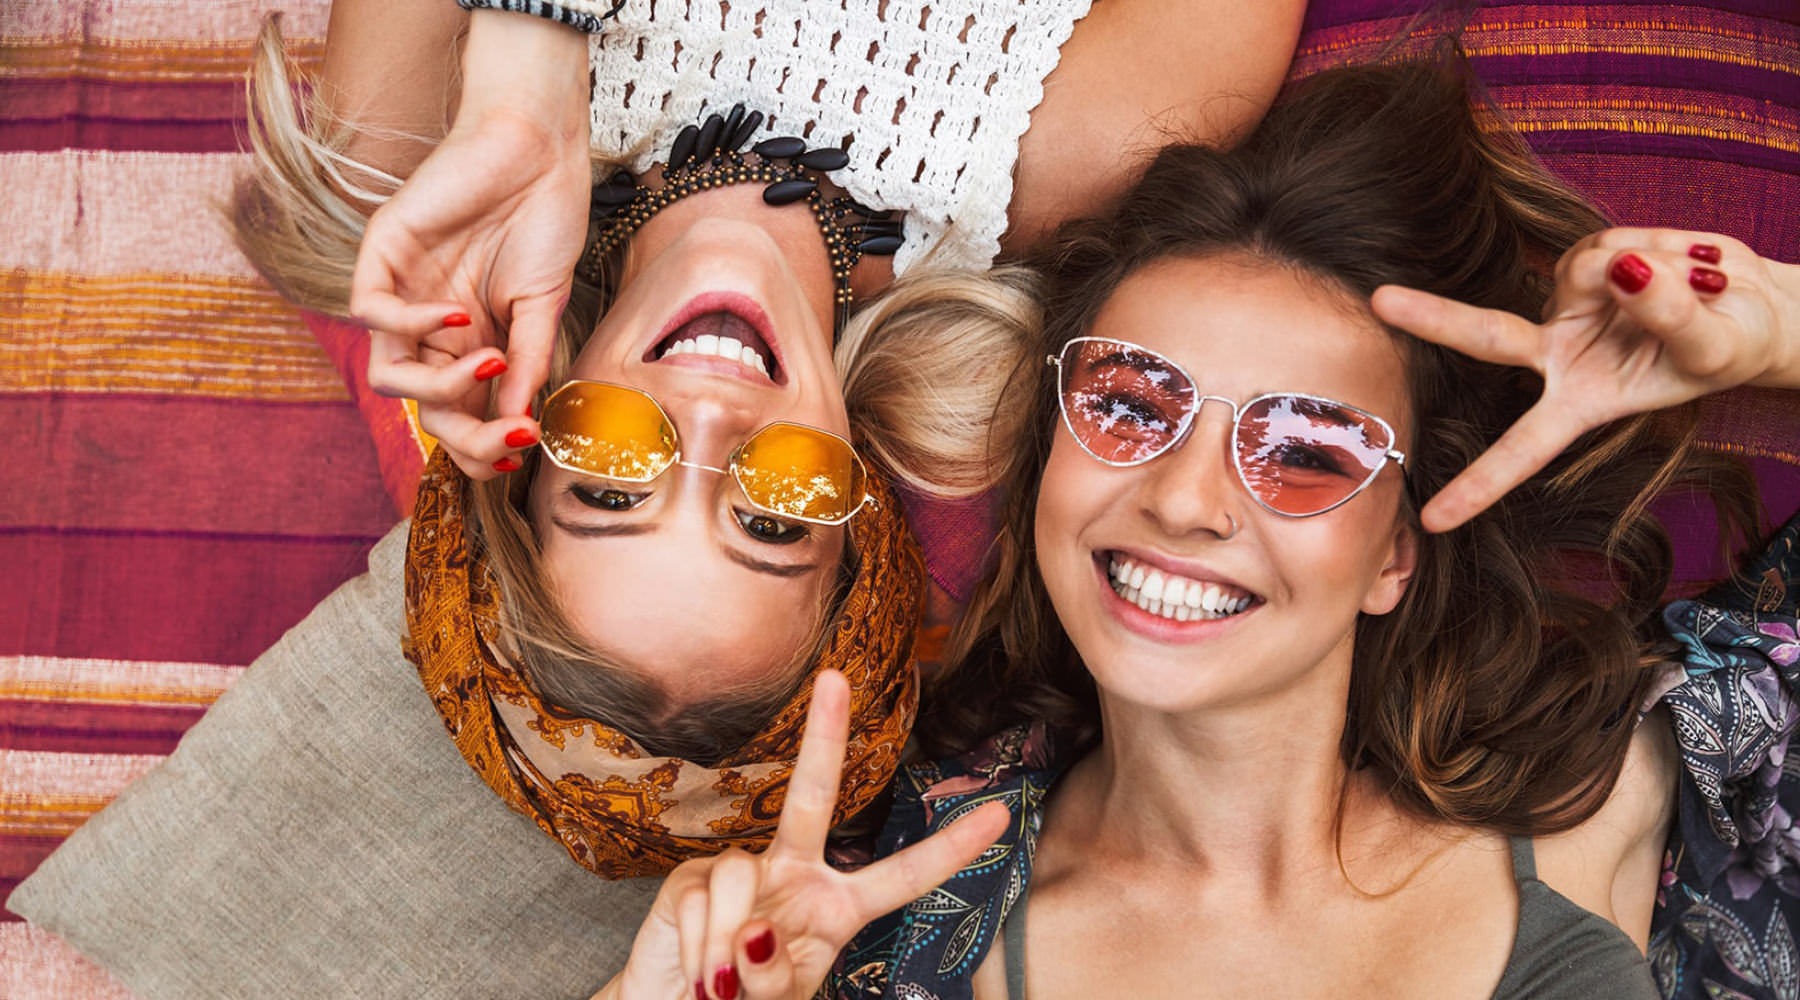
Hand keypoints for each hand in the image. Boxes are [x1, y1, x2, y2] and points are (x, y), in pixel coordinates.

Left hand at [350, 12, 590, 478]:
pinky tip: (459, 316)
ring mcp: (402, 291)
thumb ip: (527, 365)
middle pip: (423, 407)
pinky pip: (371, 310)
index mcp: (469, 343)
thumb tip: (518, 426)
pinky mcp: (382, 252)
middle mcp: (430, 327)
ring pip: (387, 374)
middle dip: (466, 433)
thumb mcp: (543, 307)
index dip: (480, 444)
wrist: (538, 146)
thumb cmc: (545, 217)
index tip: (520, 450)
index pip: (459, 414)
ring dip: (437, 388)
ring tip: (490, 364)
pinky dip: (412, 325)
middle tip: (509, 434)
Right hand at [599, 672, 1009, 999]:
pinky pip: (702, 904)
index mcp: (838, 907)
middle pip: (814, 799)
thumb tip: (754, 935)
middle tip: (833, 678)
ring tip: (718, 989)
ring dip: (728, 949)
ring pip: (743, 879)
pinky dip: (699, 952)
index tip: (1000, 815)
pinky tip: (696, 977)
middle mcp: (795, 874)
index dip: (951, 850)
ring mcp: (742, 871)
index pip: (903, 877)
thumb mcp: (781, 997)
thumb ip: (778, 976)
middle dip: (824, 737)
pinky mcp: (689, 880)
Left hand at [1372, 227, 1799, 532]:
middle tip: (1380, 301)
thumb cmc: (1734, 345)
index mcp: (1582, 401)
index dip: (1480, 485)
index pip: (1522, 449)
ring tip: (1693, 287)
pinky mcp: (1584, 263)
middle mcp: (1560, 355)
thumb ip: (1668, 315)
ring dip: (1652, 267)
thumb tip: (1620, 270)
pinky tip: (1677, 263)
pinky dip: (1655, 246)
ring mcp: (1568, 306)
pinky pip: (1611, 242)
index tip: (1433, 520)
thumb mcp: (1713, 347)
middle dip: (1435, 317)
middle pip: (1489, 336)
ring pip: (1589, 267)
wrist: (1758, 310)